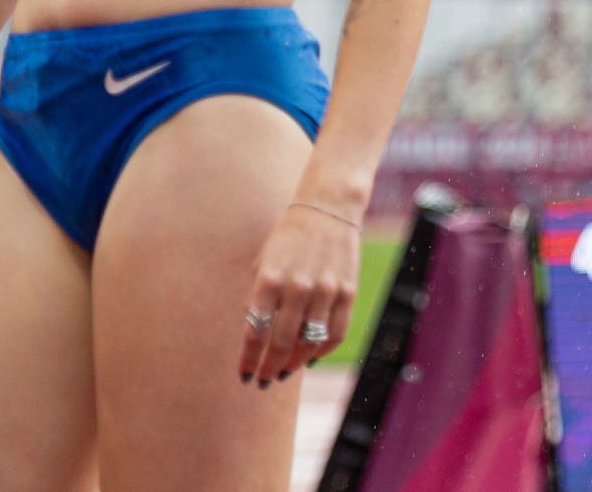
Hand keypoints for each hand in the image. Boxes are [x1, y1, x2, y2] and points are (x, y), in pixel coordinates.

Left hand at [238, 201, 360, 386]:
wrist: (328, 210)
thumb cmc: (288, 239)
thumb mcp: (263, 263)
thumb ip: (257, 298)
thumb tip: (255, 335)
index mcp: (269, 279)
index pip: (255, 332)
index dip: (249, 359)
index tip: (244, 377)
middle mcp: (297, 287)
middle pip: (282, 343)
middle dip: (270, 367)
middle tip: (264, 380)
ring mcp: (325, 290)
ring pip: (309, 343)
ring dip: (295, 364)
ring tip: (285, 371)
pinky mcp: (347, 292)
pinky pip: (335, 333)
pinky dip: (322, 351)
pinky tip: (311, 358)